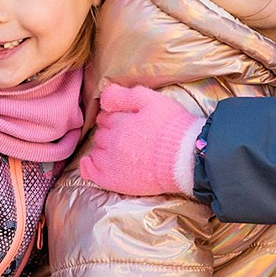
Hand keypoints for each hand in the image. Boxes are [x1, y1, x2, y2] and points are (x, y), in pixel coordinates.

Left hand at [74, 84, 204, 197]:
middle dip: (110, 131)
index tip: (126, 120)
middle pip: (102, 134)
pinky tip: (91, 163)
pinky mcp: (114, 181)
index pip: (106, 117)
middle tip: (129, 135)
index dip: (115, 117)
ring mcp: (111, 163)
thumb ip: (124, 95)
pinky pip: (91, 173)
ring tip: (121, 149)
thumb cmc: (173, 128)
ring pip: (97, 150)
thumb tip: (103, 97)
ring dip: (103, 148)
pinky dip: (88, 167)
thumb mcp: (152, 100)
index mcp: (119, 123)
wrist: (187, 159)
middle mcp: (111, 142)